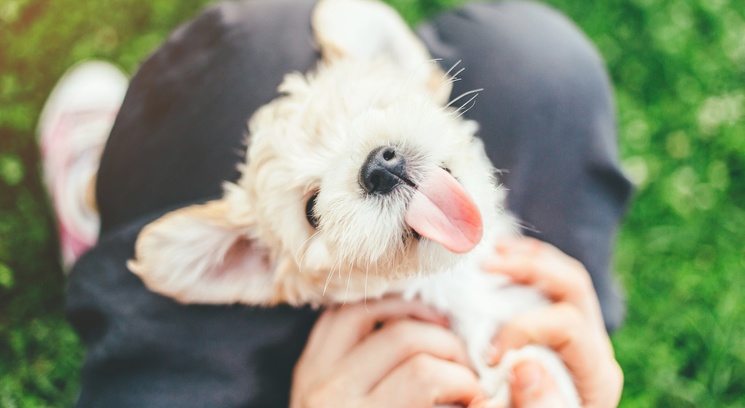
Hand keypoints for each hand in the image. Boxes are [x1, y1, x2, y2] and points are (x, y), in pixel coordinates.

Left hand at [290, 298, 481, 407]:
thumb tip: (483, 396)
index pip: (424, 375)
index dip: (463, 380)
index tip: (477, 393)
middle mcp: (333, 394)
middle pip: (404, 338)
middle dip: (447, 346)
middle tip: (464, 366)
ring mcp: (314, 374)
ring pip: (368, 311)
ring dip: (411, 313)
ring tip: (438, 330)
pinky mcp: (307, 363)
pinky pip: (339, 315)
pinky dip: (372, 309)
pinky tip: (400, 318)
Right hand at [480, 237, 622, 407]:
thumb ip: (536, 406)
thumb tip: (525, 366)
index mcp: (596, 375)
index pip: (567, 326)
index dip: (524, 329)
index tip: (489, 353)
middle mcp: (595, 346)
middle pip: (573, 285)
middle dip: (528, 269)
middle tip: (485, 265)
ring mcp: (582, 331)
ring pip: (565, 274)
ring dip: (526, 258)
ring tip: (489, 254)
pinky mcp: (562, 325)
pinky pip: (551, 279)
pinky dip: (525, 263)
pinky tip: (497, 259)